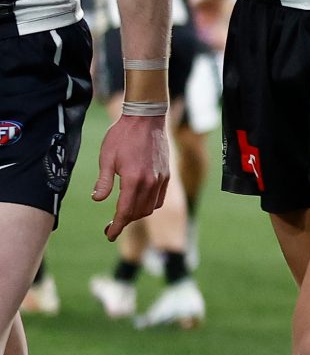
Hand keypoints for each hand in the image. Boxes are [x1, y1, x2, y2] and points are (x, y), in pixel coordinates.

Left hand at [92, 112, 170, 240]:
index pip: (125, 211)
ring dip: (137, 214)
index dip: (116, 226)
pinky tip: (138, 202)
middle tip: (110, 225)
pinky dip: (149, 205)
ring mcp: (161, 179)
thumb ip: (103, 181)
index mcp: (133, 179)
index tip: (109, 235)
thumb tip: (98, 200)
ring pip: (150, 207)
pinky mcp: (166, 174)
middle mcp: (150, 182)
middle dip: (124, 222)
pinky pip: (159, 198)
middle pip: (138, 212)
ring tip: (123, 213)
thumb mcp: (106, 157)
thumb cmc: (122, 136)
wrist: (146, 119)